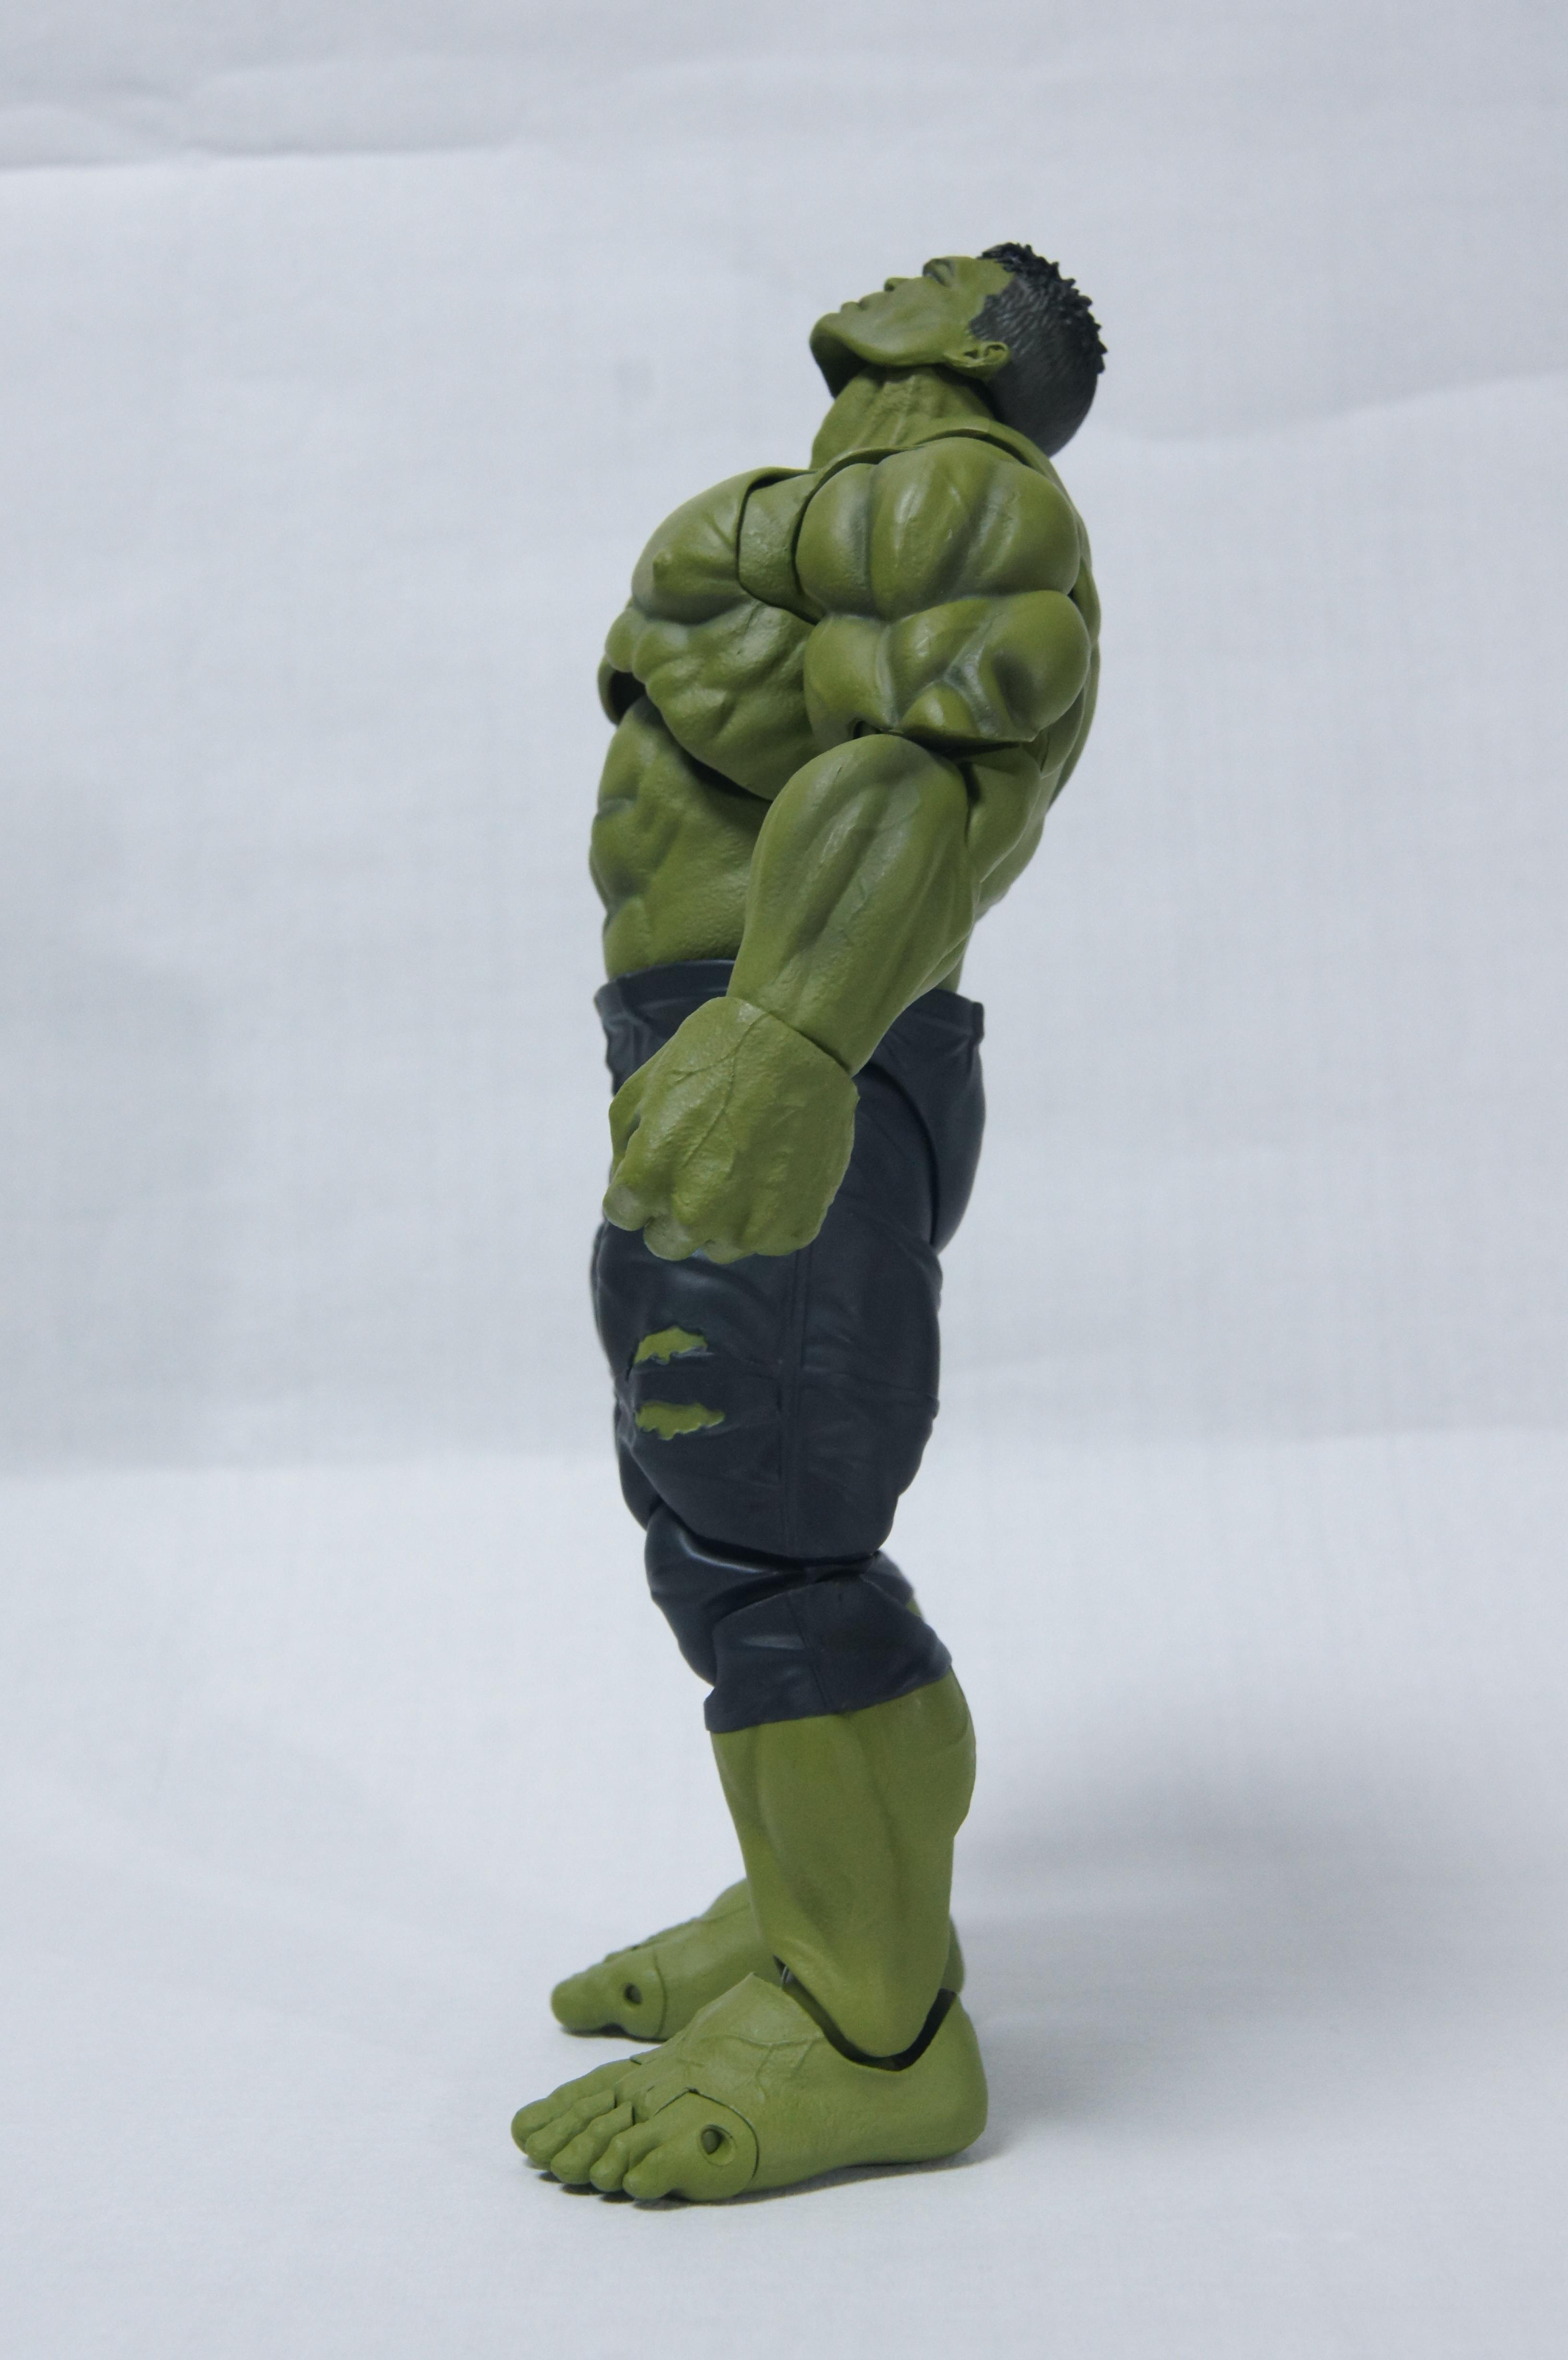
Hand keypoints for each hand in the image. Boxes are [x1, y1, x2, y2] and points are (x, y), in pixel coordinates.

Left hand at [604, 995, 858, 1260]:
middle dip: (672, 1211)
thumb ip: (625, 1147)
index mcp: (647, 1179)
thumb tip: (624, 1183)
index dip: (636, 1187)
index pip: (623, 1213)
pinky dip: (769, 1212)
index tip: (658, 1164)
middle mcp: (694, 1214)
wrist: (797, 1038)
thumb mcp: (644, 1088)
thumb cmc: (715, 1054)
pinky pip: (768, 1239)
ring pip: (719, 1246)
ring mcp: (748, 1227)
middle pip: (666, 1241)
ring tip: (742, 1164)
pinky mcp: (793, 1227)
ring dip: (722, 1216)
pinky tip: (775, 1167)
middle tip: (700, 1167)